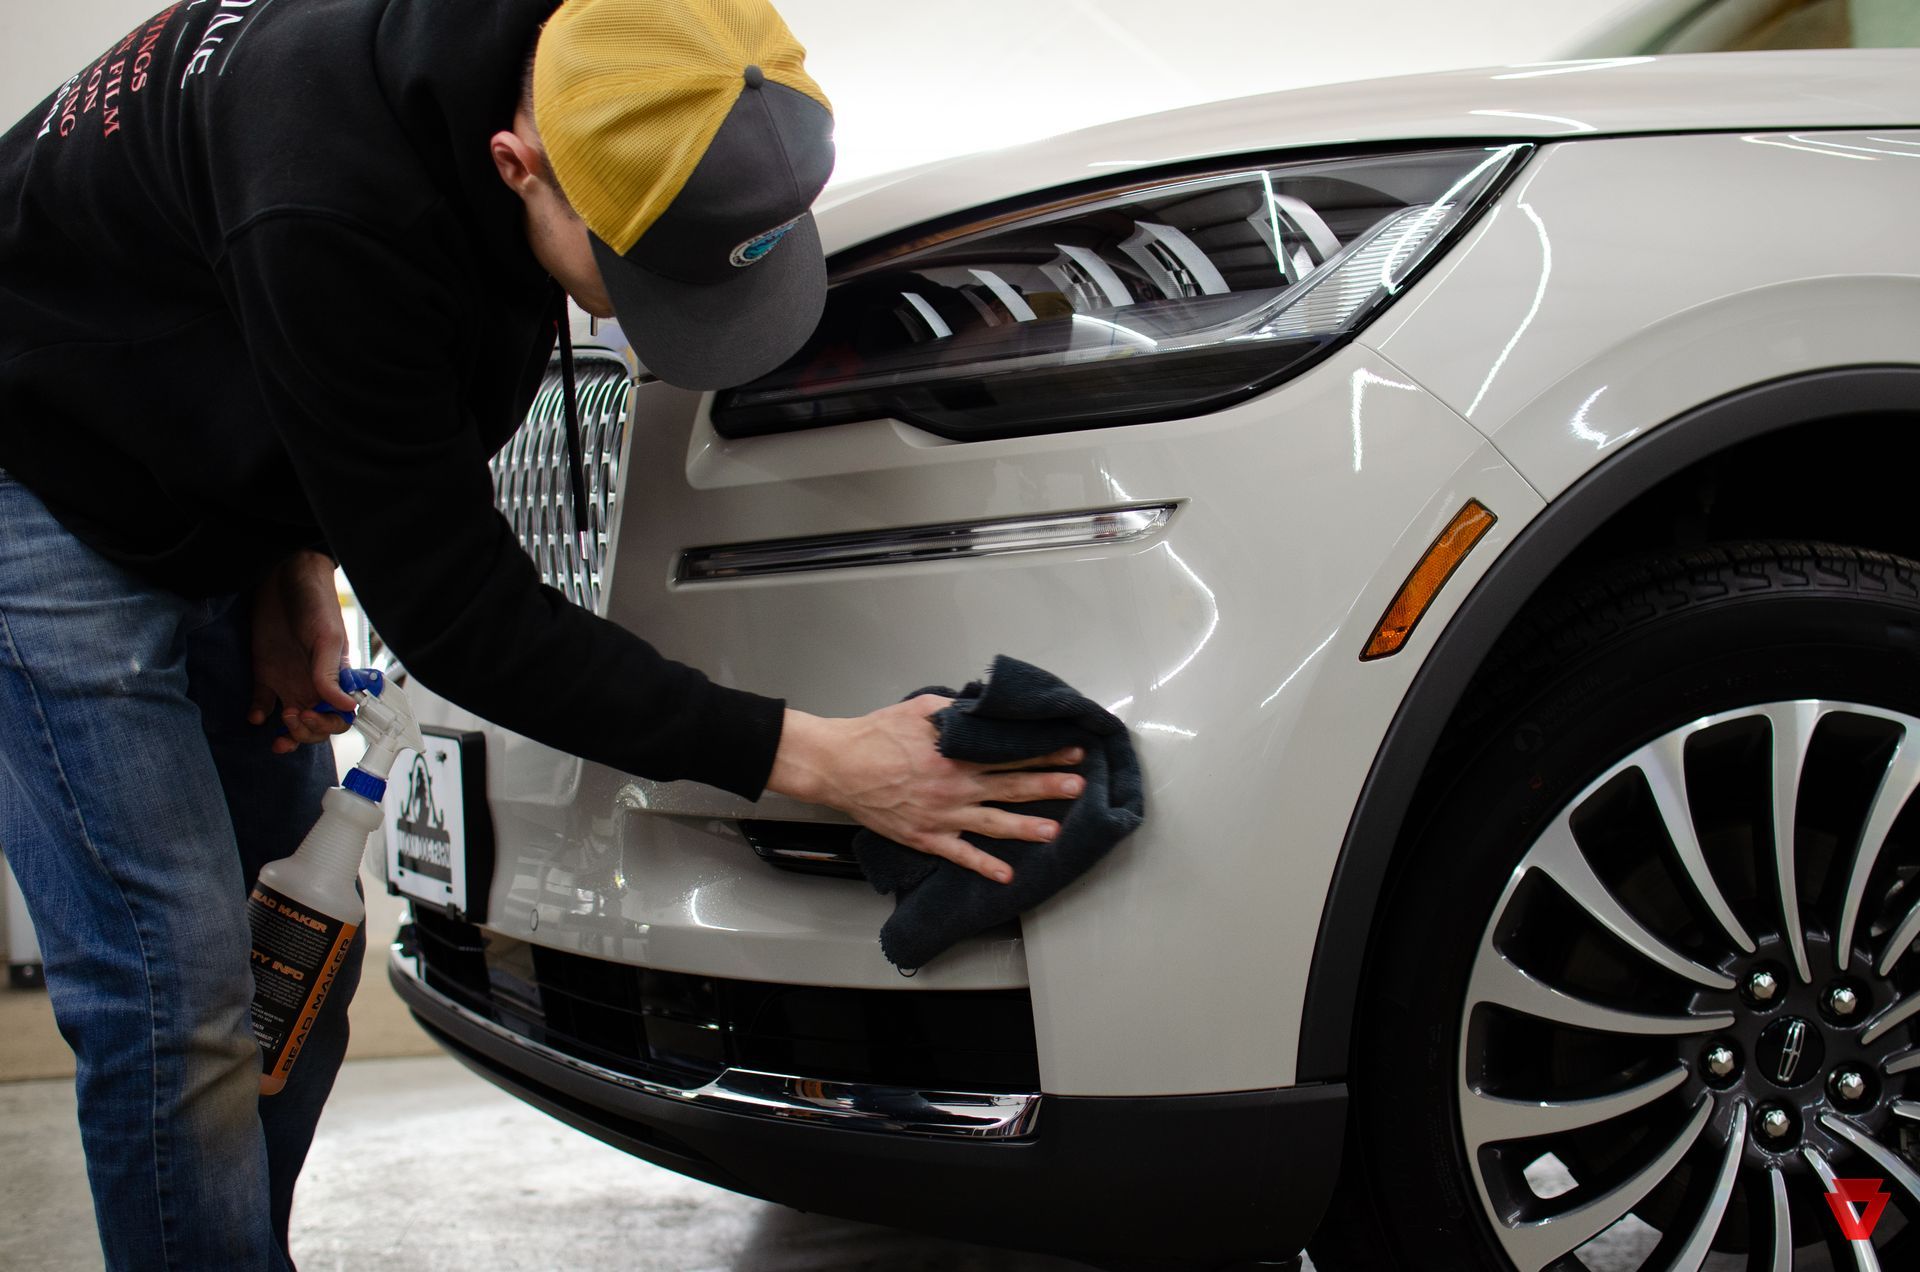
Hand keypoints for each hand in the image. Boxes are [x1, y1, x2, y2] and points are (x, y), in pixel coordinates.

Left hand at [247, 550, 358, 754]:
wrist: (282, 577)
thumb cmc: (314, 602)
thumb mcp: (325, 638)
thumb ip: (330, 674)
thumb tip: (347, 708)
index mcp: (336, 677)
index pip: (340, 716)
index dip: (327, 724)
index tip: (310, 714)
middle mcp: (314, 684)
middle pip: (316, 725)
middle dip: (306, 731)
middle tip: (291, 716)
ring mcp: (289, 680)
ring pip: (292, 721)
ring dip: (286, 733)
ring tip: (276, 728)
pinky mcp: (265, 674)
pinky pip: (263, 704)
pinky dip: (259, 715)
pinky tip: (255, 715)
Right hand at [765, 696, 1085, 883]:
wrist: (837, 767)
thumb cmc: (874, 735)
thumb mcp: (918, 711)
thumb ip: (954, 712)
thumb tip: (982, 709)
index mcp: (956, 754)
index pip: (1010, 752)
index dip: (1044, 752)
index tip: (1072, 752)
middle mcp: (956, 786)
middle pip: (1011, 786)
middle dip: (1048, 785)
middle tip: (1079, 786)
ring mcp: (942, 815)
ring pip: (994, 823)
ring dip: (1026, 827)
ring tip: (1055, 831)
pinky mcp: (926, 837)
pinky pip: (961, 854)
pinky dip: (984, 866)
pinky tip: (1007, 874)